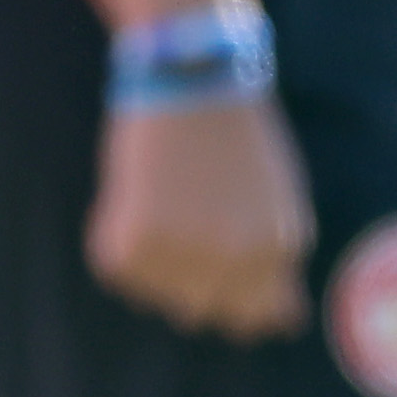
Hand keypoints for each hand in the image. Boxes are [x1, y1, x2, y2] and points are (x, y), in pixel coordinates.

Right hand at [87, 90, 312, 337]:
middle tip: (178, 219)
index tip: (211, 263)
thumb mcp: (277, 201)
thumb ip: (277, 263)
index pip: (256, 319)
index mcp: (280, 249)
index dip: (229, 295)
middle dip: (185, 276)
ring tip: (159, 197)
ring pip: (154, 293)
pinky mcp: (137, 239)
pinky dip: (112, 233)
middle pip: (199, 312)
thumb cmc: (233, 133)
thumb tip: (283, 326)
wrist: (191, 69)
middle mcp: (238, 260)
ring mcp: (188, 252)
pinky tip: (132, 191)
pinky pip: (115, 267)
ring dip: (150, 257)